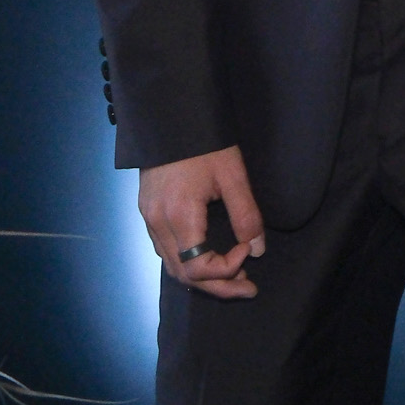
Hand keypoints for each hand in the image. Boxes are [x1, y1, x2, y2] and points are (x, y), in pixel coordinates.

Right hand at [137, 145, 266, 299]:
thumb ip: (246, 214)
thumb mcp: (233, 176)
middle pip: (184, 274)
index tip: (248, 251)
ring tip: (234, 275)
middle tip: (249, 287)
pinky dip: (188, 262)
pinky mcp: (147, 212)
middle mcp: (157, 224)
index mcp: (179, 216)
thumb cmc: (204, 144)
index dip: (227, 269)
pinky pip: (165, 250)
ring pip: (172, 265)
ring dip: (203, 277)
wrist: (171, 117)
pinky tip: (209, 257)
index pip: (198, 268)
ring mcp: (148, 219)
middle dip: (218, 285)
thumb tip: (257, 249)